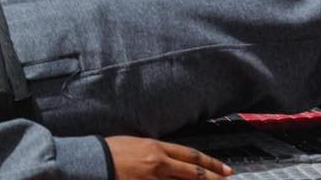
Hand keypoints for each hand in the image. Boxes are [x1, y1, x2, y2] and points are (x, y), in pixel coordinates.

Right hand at [106, 137, 232, 179]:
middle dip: (213, 177)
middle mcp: (159, 162)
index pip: (190, 155)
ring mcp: (153, 178)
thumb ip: (156, 152)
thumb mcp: (137, 144)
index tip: (225, 170)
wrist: (94, 160)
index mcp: (156, 147)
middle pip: (193, 172)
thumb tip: (172, 160)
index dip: (210, 163)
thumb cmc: (113, 150)